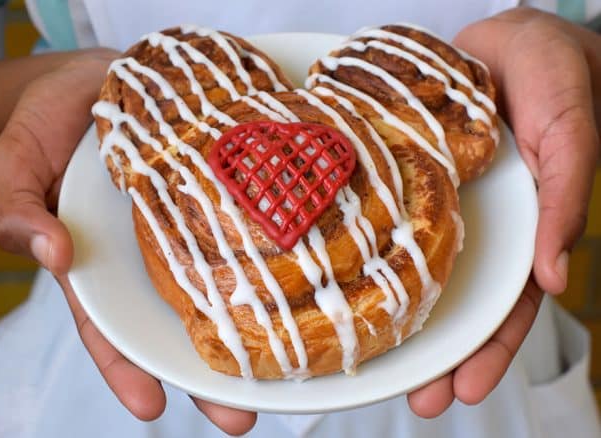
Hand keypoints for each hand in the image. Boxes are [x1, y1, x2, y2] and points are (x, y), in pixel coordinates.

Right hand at [0, 49, 256, 434]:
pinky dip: (262, 247)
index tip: (151, 408)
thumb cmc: (43, 124)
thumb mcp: (14, 165)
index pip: (108, 329)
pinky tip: (296, 269)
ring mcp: (181, 224)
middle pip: (177, 323)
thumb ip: (19, 212)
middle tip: (240, 417)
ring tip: (286, 367)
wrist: (86, 80)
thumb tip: (53, 255)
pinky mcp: (209, 188)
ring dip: (250, 324)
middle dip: (207, 373)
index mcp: (95, 262)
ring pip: (217, 282)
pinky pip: (236, 222)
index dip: (127, 370)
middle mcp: (145, 253)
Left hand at [407, 8, 599, 416]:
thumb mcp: (570, 133)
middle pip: (462, 303)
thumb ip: (564, 199)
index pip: (510, 305)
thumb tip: (554, 275)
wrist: (505, 42)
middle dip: (443, 354)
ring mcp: (444, 206)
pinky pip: (393, 221)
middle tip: (418, 399)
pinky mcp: (412, 178)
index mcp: (525, 230)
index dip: (491, 350)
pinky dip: (377, 253)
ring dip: (405, 316)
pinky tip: (353, 279)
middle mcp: (483, 226)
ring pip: (424, 273)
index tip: (464, 391)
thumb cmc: (555, 78)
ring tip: (379, 362)